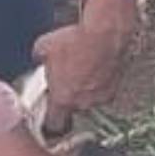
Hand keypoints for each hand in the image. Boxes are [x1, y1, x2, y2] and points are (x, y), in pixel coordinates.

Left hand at [33, 0, 139, 134]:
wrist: (105, 32)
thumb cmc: (75, 41)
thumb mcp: (43, 46)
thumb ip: (39, 58)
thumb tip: (39, 57)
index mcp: (63, 99)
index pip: (54, 123)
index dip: (50, 119)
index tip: (48, 112)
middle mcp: (84, 103)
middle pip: (73, 107)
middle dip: (69, 94)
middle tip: (65, 77)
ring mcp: (102, 96)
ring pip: (89, 96)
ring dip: (85, 86)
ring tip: (82, 66)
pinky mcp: (116, 85)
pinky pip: (103, 87)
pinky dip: (100, 79)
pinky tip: (95, 62)